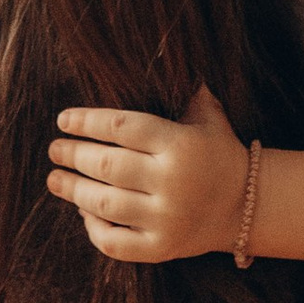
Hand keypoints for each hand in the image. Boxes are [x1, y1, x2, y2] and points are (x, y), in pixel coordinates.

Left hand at [47, 88, 249, 264]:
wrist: (249, 206)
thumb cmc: (220, 154)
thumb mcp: (210, 117)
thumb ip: (186, 91)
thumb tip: (162, 54)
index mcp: (180, 145)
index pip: (121, 127)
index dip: (86, 122)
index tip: (63, 120)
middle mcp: (172, 182)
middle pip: (107, 165)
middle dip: (73, 155)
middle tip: (54, 149)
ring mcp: (166, 219)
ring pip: (104, 204)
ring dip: (73, 190)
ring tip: (55, 178)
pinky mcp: (161, 248)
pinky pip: (115, 242)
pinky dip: (93, 228)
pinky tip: (83, 212)